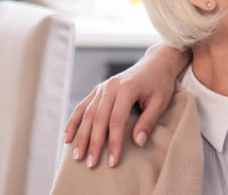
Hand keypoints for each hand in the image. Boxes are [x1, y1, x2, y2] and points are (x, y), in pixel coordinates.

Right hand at [63, 45, 185, 167]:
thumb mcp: (160, 102)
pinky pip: (82, 107)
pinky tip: (67, 138)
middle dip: (94, 144)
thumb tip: (138, 143)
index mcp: (127, 88)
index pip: (117, 121)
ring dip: (81, 136)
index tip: (113, 162)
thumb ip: (148, 122)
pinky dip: (73, 122)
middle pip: (99, 119)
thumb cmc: (159, 84)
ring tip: (77, 156)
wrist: (155, 64)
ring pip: (87, 114)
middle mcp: (110, 87)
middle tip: (91, 164)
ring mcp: (101, 88)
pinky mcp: (97, 90)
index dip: (114, 143)